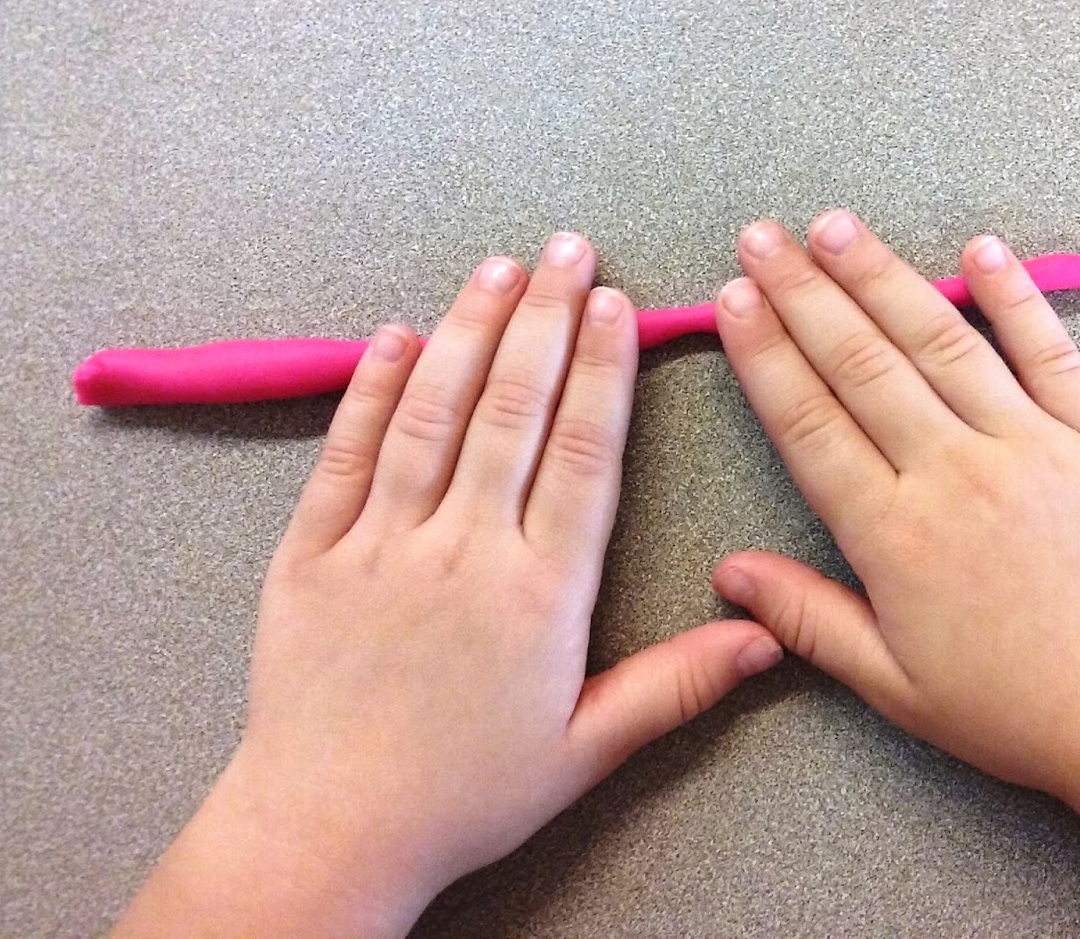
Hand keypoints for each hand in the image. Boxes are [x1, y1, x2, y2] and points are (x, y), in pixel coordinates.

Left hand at [113, 234, 780, 937]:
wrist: (331, 830)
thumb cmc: (467, 796)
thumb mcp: (587, 750)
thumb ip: (677, 684)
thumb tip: (768, 636)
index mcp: (540, 594)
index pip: (582, 455)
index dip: (602, 371)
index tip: (616, 305)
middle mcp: (463, 551)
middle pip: (512, 410)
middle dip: (544, 318)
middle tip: (567, 248)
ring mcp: (381, 545)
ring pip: (432, 414)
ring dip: (469, 331)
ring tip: (498, 265)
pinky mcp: (311, 554)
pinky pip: (345, 455)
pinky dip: (371, 389)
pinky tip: (398, 335)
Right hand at [710, 212, 1079, 803]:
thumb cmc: (1020, 711)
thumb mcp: (896, 686)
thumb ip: (809, 620)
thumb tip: (727, 573)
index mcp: (896, 536)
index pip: (810, 423)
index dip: (766, 354)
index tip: (732, 299)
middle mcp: (956, 473)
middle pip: (863, 364)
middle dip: (804, 293)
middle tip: (761, 236)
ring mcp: (1034, 446)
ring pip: (943, 342)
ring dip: (884, 277)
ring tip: (836, 227)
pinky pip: (1052, 352)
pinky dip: (1016, 296)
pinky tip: (980, 249)